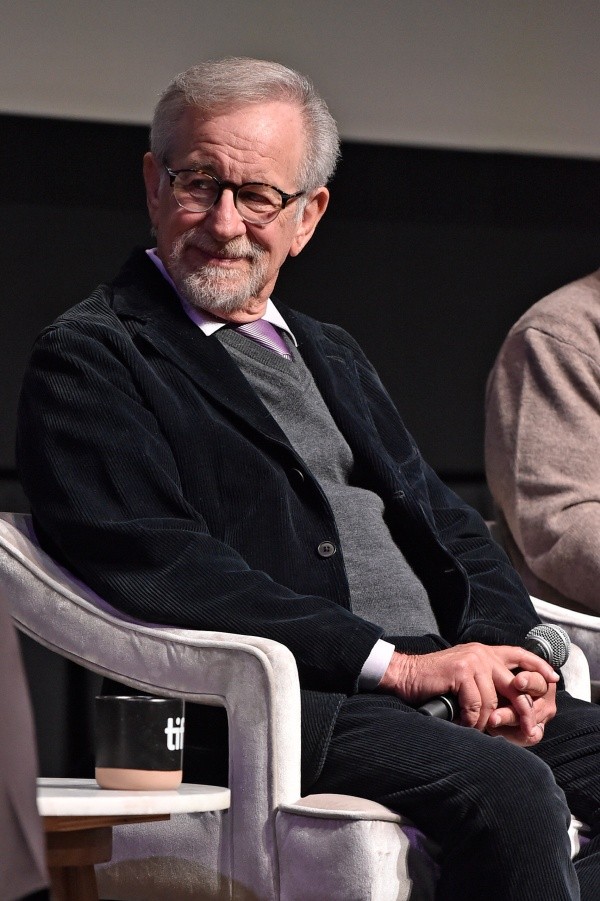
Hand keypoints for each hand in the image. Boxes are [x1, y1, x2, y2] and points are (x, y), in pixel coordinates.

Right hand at [379, 643, 558, 737]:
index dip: (538, 666)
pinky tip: (462, 721)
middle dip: (523, 710)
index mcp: (485, 652)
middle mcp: (482, 653)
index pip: (520, 654)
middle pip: (515, 684)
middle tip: (528, 730)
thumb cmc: (435, 682)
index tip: (553, 679)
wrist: (405, 675)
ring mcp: (472, 660)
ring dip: (485, 720)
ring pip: (493, 700)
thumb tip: (510, 706)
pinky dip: (471, 719)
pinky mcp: (461, 671)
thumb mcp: (465, 676)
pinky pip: (476, 704)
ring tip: (473, 726)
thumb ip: (486, 682)